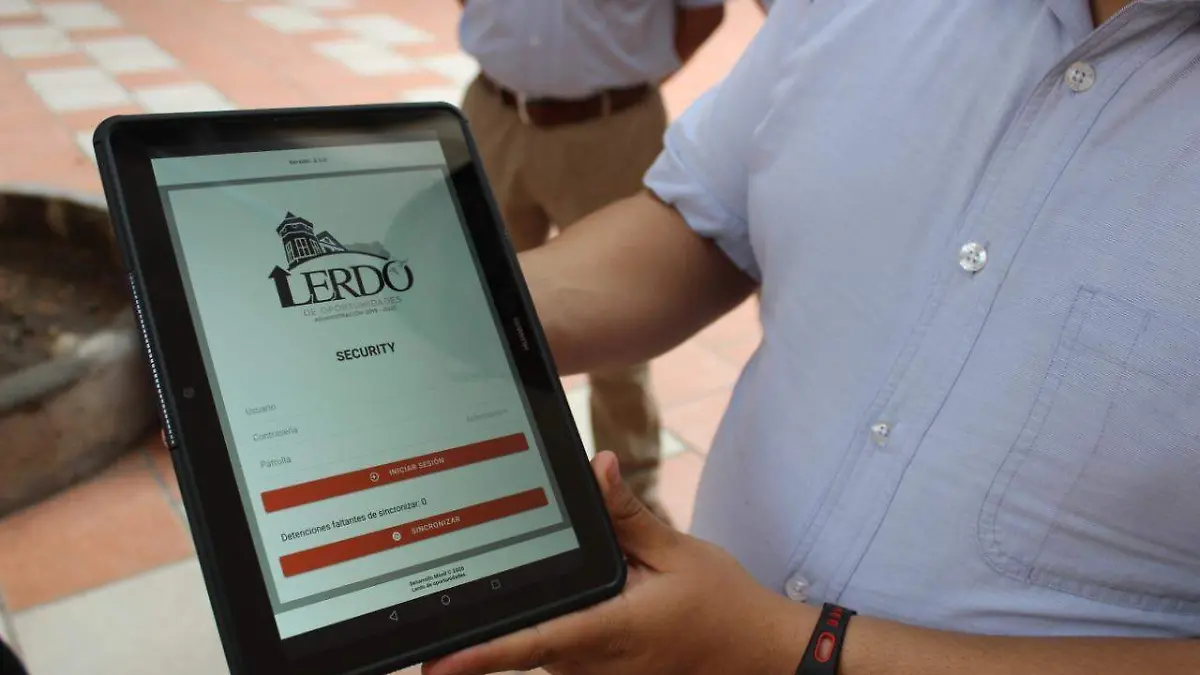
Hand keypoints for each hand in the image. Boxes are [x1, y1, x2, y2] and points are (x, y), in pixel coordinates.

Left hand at [422, 451, 815, 674]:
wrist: (757, 654)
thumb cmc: (720, 605)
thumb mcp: (676, 552)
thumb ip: (628, 514)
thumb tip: (598, 467)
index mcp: (608, 630)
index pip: (532, 642)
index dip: (481, 656)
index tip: (437, 662)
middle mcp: (594, 663)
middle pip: (526, 643)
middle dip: (490, 628)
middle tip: (448, 603)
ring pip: (542, 648)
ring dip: (523, 624)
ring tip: (527, 593)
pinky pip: (562, 654)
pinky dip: (549, 627)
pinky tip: (560, 599)